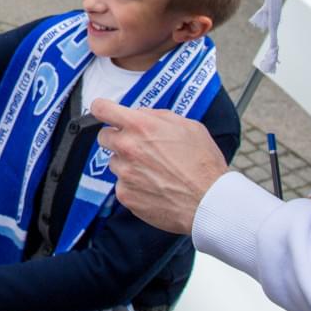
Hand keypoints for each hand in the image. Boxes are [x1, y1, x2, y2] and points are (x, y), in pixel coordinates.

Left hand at [90, 100, 229, 234]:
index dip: (102, 109)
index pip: (101, 108)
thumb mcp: (188, 126)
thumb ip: (157, 116)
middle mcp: (127, 147)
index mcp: (141, 126)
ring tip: (154, 171)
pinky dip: (133, 185)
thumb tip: (139, 114)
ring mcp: (124, 173)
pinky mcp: (125, 195)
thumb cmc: (203, 163)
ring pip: (114, 162)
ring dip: (127, 164)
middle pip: (104, 137)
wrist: (209, 202)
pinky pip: (122, 185)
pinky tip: (154, 187)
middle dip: (118, 139)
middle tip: (139, 146)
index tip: (104, 112)